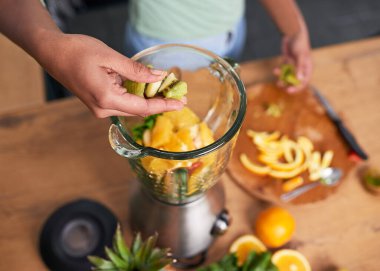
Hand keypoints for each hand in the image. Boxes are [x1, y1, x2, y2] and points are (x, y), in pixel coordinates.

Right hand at [39, 33, 183, 117]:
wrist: (52, 53)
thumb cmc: (77, 52)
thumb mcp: (110, 57)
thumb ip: (136, 71)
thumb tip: (158, 78)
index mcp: (106, 99)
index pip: (143, 107)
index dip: (164, 106)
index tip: (181, 104)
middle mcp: (103, 109)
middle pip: (139, 110)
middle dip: (159, 103)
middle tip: (179, 95)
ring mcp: (100, 108)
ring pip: (131, 107)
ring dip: (149, 99)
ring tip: (167, 90)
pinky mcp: (98, 103)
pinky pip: (122, 102)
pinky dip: (136, 96)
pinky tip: (148, 88)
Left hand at [276, 28, 312, 92]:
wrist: (292, 33)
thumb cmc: (300, 43)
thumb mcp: (300, 55)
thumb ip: (299, 67)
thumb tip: (299, 79)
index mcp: (307, 68)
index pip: (304, 82)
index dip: (297, 87)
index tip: (289, 90)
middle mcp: (301, 69)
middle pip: (295, 81)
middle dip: (288, 84)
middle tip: (281, 86)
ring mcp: (293, 66)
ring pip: (287, 76)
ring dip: (282, 79)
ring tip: (277, 81)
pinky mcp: (287, 62)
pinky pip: (282, 70)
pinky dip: (279, 71)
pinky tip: (275, 70)